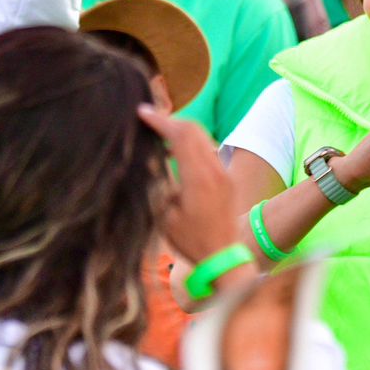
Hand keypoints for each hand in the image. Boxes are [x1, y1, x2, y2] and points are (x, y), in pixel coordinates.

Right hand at [138, 105, 239, 263]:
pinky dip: (192, 143)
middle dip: (171, 120)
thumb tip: (149, 159)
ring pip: (203, 137)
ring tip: (159, 135)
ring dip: (182, 131)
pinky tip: (176, 152)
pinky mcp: (227, 177)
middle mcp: (215, 169)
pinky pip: (209, 149)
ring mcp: (224, 172)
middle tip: (149, 119)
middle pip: (194, 129)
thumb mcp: (164, 216)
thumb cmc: (190, 240)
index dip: (160, 120)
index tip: (142, 112)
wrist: (223, 257)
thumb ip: (158, 184)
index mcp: (199, 178)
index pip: (180, 135)